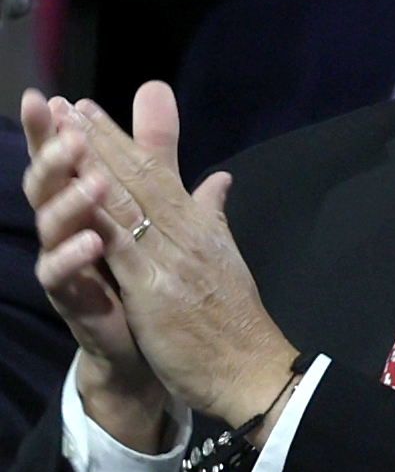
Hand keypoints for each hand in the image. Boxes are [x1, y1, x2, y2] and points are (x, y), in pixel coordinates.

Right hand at [23, 91, 169, 449]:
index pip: (65, 157)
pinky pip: (61, 276)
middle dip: (52, 157)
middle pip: (47, 184)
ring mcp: (63, 260)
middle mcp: (65, 225)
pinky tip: (92, 241)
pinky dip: (74, 257)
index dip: (54, 129)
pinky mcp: (71, 297)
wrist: (150, 333)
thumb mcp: (155, 196)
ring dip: (70, 202)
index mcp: (83, 199)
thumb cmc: (141, 260)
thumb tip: (157, 90)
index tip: (49, 96)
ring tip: (92, 182)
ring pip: (51, 226)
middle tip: (66, 133)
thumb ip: (156, 148)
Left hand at [57, 88, 296, 428]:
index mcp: (201, 226)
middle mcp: (187, 232)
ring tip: (65, 130)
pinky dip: (100, 215)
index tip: (89, 110)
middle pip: (140, 177)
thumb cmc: (234, 322)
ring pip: (129, 201)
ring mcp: (171, 258)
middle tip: (68, 104)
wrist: (252, 367)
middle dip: (102, 138)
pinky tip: (79, 190)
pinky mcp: (156, 288)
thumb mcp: (224, 259)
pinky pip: (123, 246)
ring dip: (94, 162)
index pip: (158, 174)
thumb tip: (218, 178)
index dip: (121, 140)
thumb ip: (214, 216)